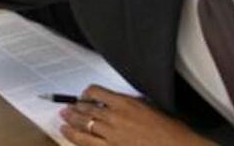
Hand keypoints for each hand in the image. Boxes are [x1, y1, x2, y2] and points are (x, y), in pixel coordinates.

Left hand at [59, 85, 215, 145]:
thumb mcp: (149, 107)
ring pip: (84, 125)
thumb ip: (130, 103)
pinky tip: (67, 134)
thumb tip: (116, 103)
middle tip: (66, 107)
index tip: (83, 96)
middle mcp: (115, 117)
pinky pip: (88, 143)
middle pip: (86, 109)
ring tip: (63, 118)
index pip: (96, 92)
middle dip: (74, 108)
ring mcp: (112, 135)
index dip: (86, 94)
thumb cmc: (170, 130)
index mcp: (125, 102)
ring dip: (70, 121)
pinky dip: (75, 137)